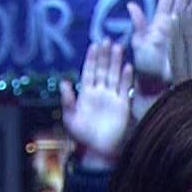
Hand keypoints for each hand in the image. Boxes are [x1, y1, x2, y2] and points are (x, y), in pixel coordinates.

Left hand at [61, 40, 134, 169]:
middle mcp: (99, 92)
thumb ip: (68, 100)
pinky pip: (125, 88)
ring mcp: (112, 98)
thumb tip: (64, 82)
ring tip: (118, 47)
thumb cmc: (83, 136)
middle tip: (107, 40)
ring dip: (116, 62)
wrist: (99, 150)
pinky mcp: (123, 105)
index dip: (91, 59)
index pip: (89, 72)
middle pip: (103, 70)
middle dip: (105, 55)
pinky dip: (126, 78)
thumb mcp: (70, 118)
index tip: (94, 46)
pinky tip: (127, 67)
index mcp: (86, 94)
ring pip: (114, 75)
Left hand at [128, 0, 191, 86]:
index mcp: (158, 23)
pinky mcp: (188, 44)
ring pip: (189, 13)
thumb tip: (131, 5)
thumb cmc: (145, 67)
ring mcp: (180, 35)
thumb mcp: (139, 43)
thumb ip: (139, 24)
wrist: (156, 85)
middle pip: (180, 2)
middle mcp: (170, 26)